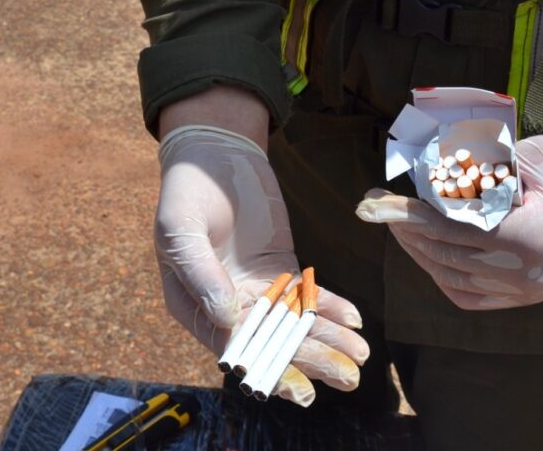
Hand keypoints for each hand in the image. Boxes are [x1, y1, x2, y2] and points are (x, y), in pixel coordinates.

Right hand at [155, 123, 369, 405]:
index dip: (267, 370)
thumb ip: (201, 273)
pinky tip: (354, 319)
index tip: (300, 389)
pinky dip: (330, 306)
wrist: (213, 154)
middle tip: (348, 377)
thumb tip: (227, 317)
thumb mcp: (181, 228)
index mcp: (192, 306)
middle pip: (271, 341)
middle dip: (311, 360)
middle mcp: (224, 306)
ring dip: (327, 339)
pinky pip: (305, 294)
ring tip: (360, 355)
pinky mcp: (279, 268)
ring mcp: (255, 288)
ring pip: (293, 322)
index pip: (233, 348)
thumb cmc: (186, 192)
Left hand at [355, 135, 542, 308]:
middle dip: (406, 230)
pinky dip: (442, 276)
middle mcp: (525, 274)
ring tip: (398, 224)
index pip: (454, 228)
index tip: (380, 201)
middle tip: (376, 207)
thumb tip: (432, 169)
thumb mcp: (535, 156)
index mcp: (529, 237)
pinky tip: (426, 252)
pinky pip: (471, 296)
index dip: (412, 214)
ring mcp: (526, 293)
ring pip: (453, 278)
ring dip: (419, 252)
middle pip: (447, 255)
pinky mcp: (528, 298)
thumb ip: (484, 165)